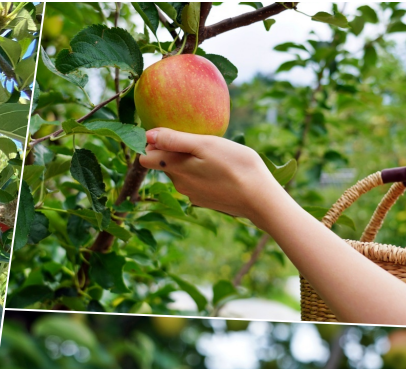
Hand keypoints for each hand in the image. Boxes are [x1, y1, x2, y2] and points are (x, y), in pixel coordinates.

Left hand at [138, 128, 285, 225]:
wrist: (260, 198)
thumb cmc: (235, 166)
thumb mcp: (205, 145)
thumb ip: (175, 140)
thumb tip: (147, 135)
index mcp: (175, 169)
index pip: (145, 158)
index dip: (151, 143)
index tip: (168, 132)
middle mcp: (179, 184)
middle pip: (163, 164)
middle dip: (171, 150)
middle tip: (194, 137)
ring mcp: (192, 194)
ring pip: (180, 172)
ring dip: (188, 161)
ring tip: (209, 151)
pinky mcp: (205, 199)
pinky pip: (195, 181)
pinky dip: (200, 172)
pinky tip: (217, 167)